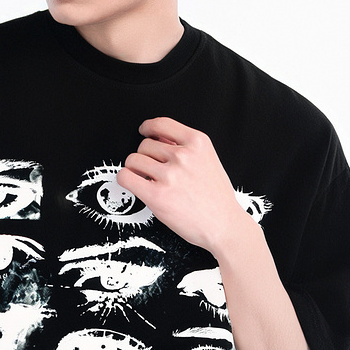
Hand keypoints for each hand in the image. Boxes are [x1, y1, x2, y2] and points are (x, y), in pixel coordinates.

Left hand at [117, 117, 247, 254]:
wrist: (224, 225)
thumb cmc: (217, 199)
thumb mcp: (209, 161)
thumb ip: (185, 147)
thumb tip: (158, 138)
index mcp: (198, 143)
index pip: (162, 124)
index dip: (148, 128)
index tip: (144, 131)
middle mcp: (183, 156)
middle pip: (145, 145)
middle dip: (146, 156)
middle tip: (154, 170)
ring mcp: (169, 175)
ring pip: (133, 160)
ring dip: (136, 169)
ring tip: (147, 180)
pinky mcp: (156, 195)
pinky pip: (126, 177)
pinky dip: (125, 179)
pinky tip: (134, 184)